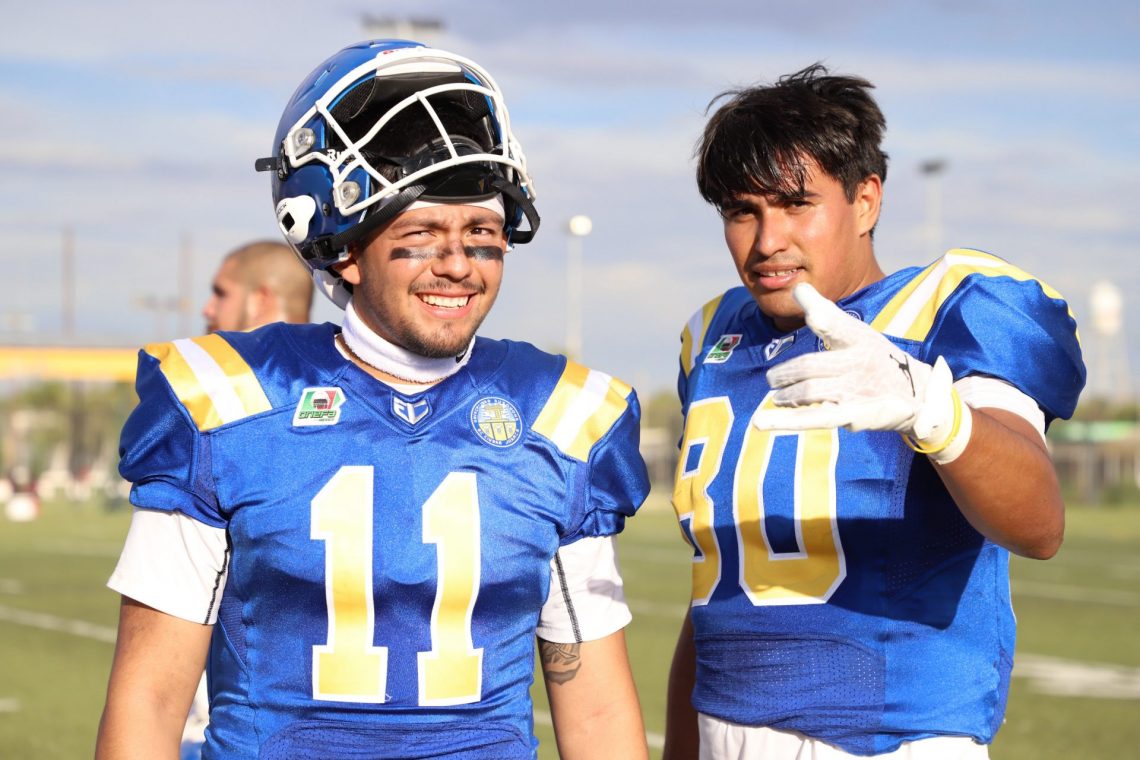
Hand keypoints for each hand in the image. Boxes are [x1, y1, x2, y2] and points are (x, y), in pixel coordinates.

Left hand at [751, 283, 968, 460]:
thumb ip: (824, 313)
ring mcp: (855, 391)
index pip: (835, 324)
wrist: (916, 395)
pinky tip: (761, 422)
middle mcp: (856, 363)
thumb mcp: (855, 332)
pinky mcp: (852, 416)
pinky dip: (787, 421)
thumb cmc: (875, 357)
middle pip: (810, 366)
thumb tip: (798, 288)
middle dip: (785, 373)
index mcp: (857, 338)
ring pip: (809, 392)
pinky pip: (815, 418)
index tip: (804, 300)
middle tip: (772, 379)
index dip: (821, 316)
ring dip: (786, 395)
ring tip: (777, 397)